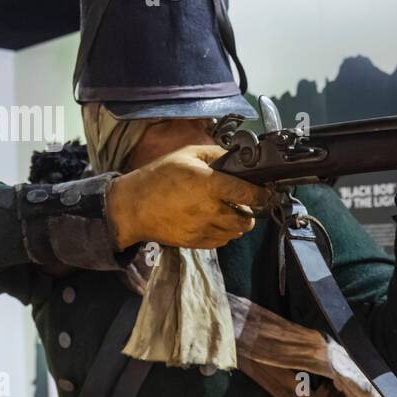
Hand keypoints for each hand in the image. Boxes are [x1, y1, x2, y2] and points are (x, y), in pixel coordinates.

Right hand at [106, 144, 266, 249]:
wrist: (133, 207)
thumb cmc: (159, 177)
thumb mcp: (187, 155)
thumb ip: (216, 154)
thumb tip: (237, 157)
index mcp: (210, 185)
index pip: (250, 194)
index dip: (262, 194)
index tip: (264, 192)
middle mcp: (210, 210)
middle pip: (248, 220)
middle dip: (249, 211)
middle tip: (242, 202)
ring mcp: (204, 229)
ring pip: (236, 232)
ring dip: (237, 223)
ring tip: (226, 211)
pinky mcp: (196, 243)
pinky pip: (222, 242)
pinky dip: (223, 233)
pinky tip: (213, 221)